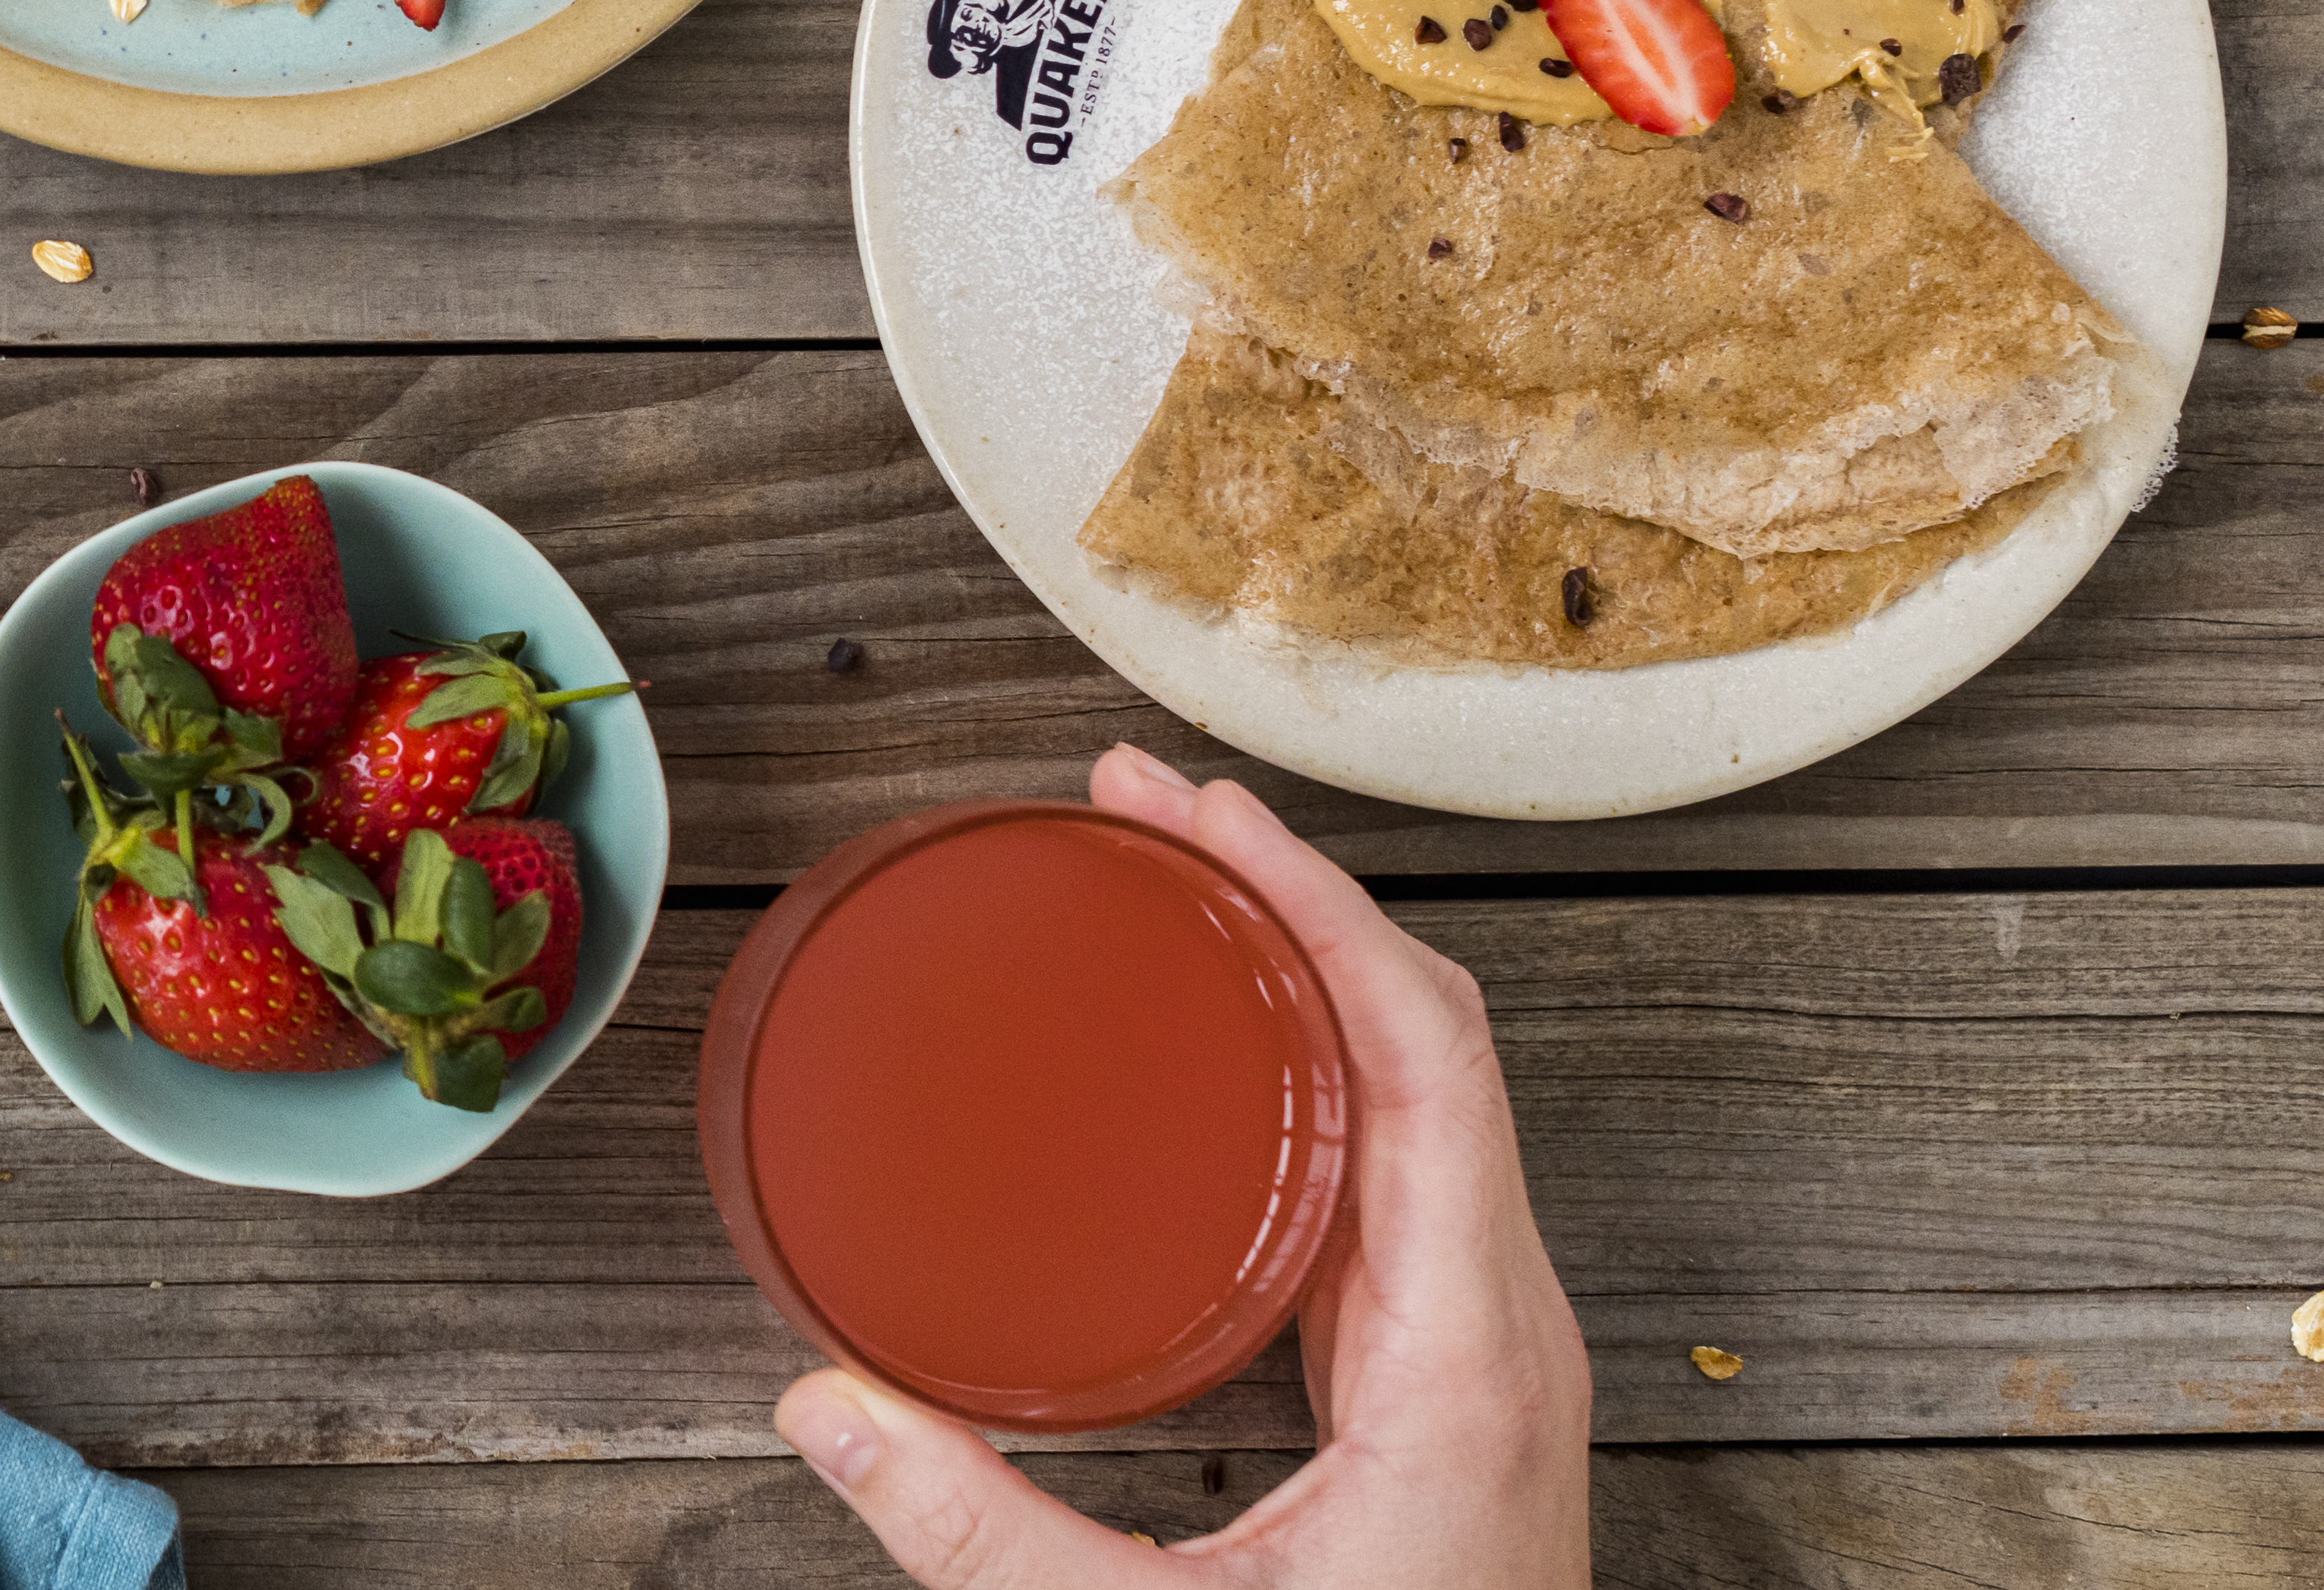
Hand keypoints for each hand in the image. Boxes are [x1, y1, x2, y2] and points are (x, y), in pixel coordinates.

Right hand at [771, 745, 1592, 1585]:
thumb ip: (978, 1532)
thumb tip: (818, 1405)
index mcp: (1469, 1358)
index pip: (1427, 1054)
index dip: (1315, 905)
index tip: (1196, 808)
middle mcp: (1505, 1331)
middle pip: (1437, 1040)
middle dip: (1292, 897)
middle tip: (1147, 806)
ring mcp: (1487, 1356)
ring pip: (1430, 1100)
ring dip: (1310, 976)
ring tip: (1174, 889)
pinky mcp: (1446, 1386)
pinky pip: (1401, 1179)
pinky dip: (1315, 1079)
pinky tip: (1218, 1066)